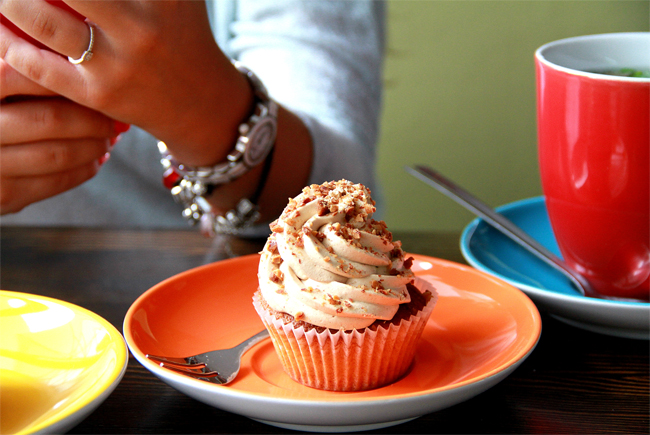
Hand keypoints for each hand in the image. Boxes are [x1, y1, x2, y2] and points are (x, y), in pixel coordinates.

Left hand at [0, 0, 252, 165]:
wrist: (202, 101)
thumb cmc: (181, 33)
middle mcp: (141, 26)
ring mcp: (119, 63)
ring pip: (43, 21)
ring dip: (10, 3)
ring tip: (4, 0)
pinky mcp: (100, 94)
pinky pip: (41, 67)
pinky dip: (12, 46)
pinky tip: (3, 35)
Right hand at [0, 58, 122, 213]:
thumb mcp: (3, 85)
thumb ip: (28, 71)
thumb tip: (83, 67)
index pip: (24, 76)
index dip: (67, 81)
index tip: (95, 80)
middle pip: (51, 119)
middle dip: (93, 119)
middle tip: (115, 116)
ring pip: (59, 154)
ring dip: (95, 145)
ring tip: (110, 135)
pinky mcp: (5, 196)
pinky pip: (57, 181)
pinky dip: (86, 168)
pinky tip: (97, 157)